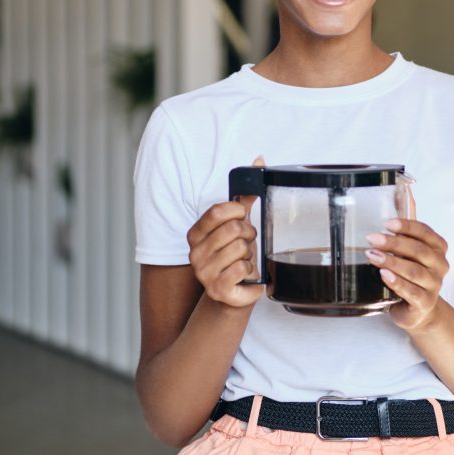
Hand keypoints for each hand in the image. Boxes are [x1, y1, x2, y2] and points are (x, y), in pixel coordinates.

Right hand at [186, 157, 265, 307]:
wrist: (234, 294)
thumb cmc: (236, 257)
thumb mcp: (238, 225)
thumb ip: (246, 196)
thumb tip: (259, 160)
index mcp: (195, 233)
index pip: (218, 211)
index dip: (238, 211)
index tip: (243, 218)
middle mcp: (194, 252)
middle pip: (234, 229)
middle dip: (249, 235)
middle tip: (247, 243)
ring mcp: (203, 272)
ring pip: (241, 249)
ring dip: (250, 255)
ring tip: (244, 261)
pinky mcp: (216, 289)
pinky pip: (242, 269)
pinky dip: (250, 271)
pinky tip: (244, 275)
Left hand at [365, 216, 449, 332]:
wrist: (417, 309)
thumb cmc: (410, 275)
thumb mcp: (407, 254)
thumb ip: (402, 236)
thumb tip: (391, 215)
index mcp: (438, 248)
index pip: (425, 232)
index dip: (406, 226)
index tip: (387, 224)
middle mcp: (440, 265)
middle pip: (419, 250)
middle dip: (394, 243)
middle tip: (373, 239)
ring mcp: (434, 285)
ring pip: (415, 271)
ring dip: (392, 262)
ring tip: (373, 256)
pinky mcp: (425, 302)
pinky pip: (412, 292)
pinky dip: (397, 282)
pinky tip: (384, 275)